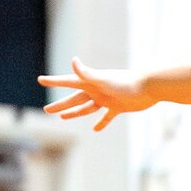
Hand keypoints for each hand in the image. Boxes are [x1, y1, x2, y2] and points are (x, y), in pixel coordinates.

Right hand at [39, 58, 154, 131]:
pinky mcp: (118, 107)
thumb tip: (73, 61)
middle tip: (46, 110)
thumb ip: (87, 73)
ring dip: (75, 113)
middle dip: (61, 105)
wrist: (150, 87)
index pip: (68, 81)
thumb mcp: (103, 79)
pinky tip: (95, 130)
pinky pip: (107, 117)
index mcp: (91, 82)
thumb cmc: (127, 82)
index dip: (54, 81)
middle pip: (74, 99)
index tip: (41, 80)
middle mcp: (97, 90)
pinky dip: (101, 123)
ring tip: (63, 117)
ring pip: (87, 108)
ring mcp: (107, 99)